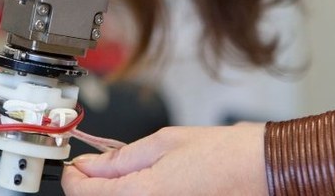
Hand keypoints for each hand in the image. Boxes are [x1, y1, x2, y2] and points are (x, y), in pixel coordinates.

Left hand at [62, 123, 267, 195]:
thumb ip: (120, 157)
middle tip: (93, 165)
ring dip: (111, 190)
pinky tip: (141, 181)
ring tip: (120, 170)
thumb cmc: (223, 153)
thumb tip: (89, 164)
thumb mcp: (164, 142)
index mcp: (143, 192)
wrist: (262, 169)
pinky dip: (133, 194)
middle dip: (90, 185)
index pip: (85, 193)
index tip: (72, 165)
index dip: (71, 177)